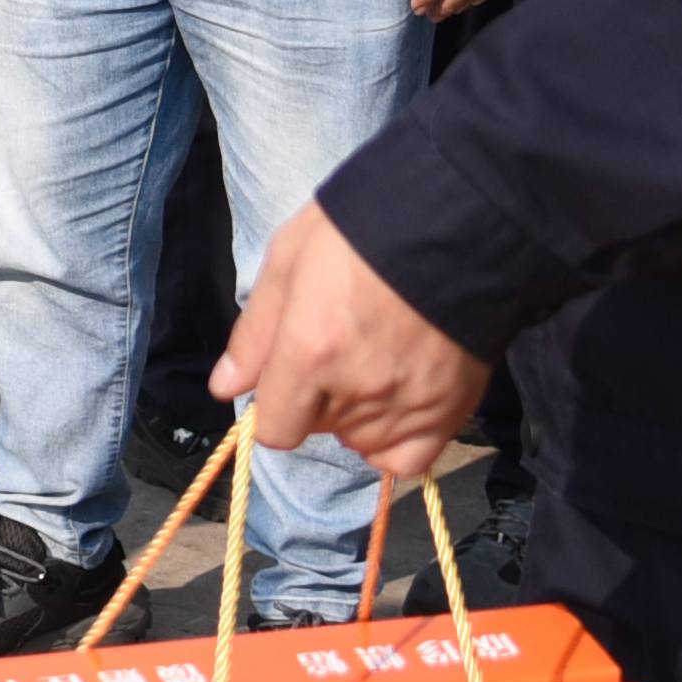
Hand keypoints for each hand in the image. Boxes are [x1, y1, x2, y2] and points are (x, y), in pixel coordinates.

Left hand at [218, 204, 484, 490]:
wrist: (457, 221)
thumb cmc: (361, 230)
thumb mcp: (289, 259)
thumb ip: (255, 332)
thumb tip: (225, 387)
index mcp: (311, 353)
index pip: (276, 430)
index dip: (276, 405)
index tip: (289, 375)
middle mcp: (357, 391)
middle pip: (318, 428)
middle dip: (317, 398)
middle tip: (339, 348)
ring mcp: (407, 406)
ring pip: (360, 442)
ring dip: (356, 416)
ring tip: (372, 366)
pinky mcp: (450, 410)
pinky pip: (410, 460)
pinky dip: (396, 441)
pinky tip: (395, 407)